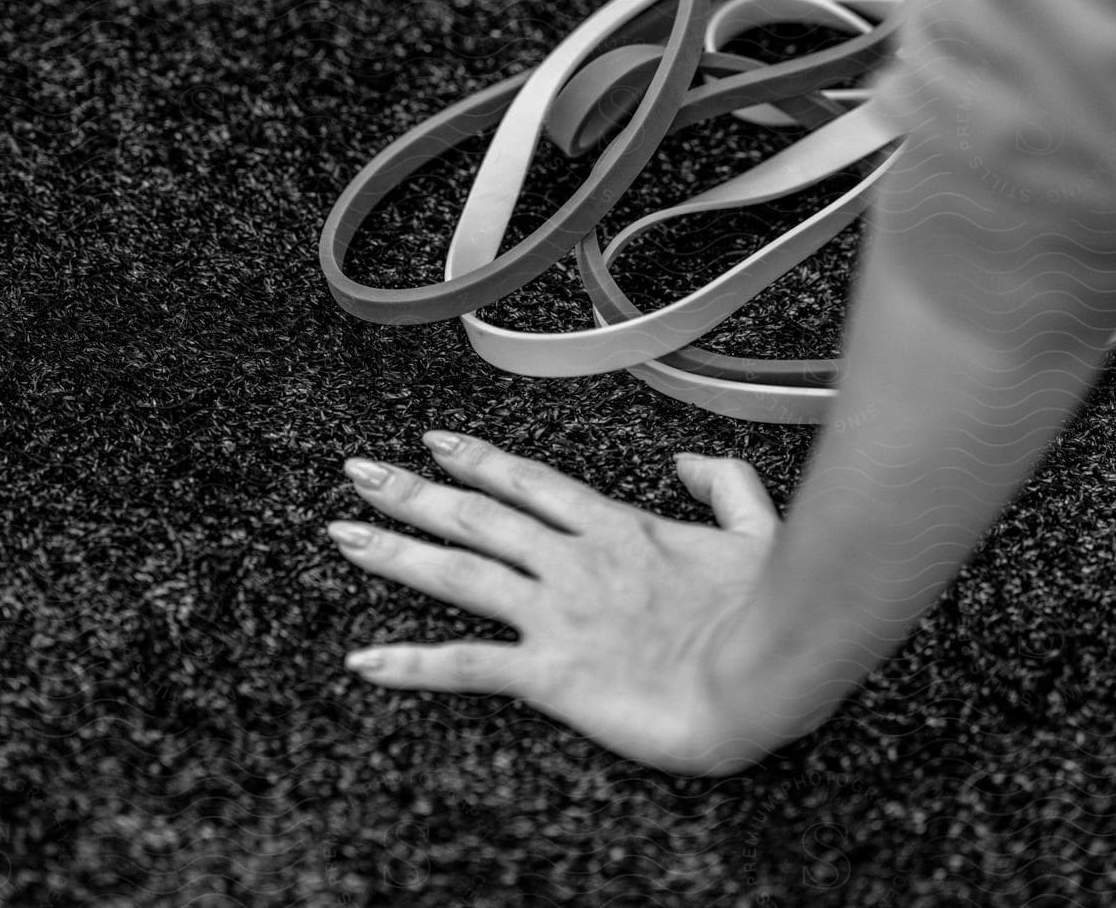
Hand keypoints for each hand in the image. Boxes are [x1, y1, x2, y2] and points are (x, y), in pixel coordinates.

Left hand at [325, 429, 824, 775]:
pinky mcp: (552, 672)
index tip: (433, 443)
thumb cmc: (772, 607)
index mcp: (618, 528)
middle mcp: (574, 560)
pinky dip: (411, 664)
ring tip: (343, 534)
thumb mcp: (757, 529)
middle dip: (412, 491)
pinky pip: (467, 666)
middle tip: (356, 471)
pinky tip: (364, 662)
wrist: (772, 668)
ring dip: (395, 552)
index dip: (478, 460)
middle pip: (477, 516)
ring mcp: (557, 613)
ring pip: (458, 573)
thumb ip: (722, 483)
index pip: (530, 483)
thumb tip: (688, 461)